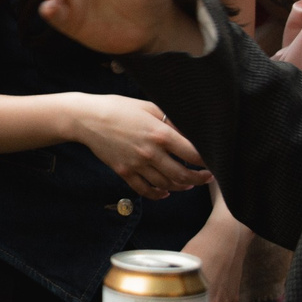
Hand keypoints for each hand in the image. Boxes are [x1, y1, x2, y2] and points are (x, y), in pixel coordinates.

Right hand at [64, 94, 210, 197]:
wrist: (87, 119)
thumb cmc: (119, 107)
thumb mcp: (148, 106)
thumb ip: (171, 120)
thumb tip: (190, 131)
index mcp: (159, 134)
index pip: (192, 153)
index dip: (206, 160)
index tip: (214, 160)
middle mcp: (150, 153)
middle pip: (182, 174)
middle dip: (199, 179)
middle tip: (208, 178)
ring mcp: (136, 165)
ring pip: (166, 185)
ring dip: (181, 187)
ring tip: (189, 184)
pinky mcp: (124, 172)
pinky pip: (145, 190)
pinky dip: (158, 194)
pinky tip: (166, 192)